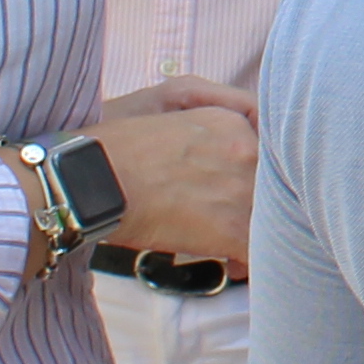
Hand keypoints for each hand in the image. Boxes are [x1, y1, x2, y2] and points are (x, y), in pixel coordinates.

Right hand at [87, 82, 258, 273]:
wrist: (89, 181)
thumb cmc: (118, 142)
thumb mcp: (171, 97)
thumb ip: (221, 107)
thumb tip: (253, 128)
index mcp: (234, 122)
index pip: (271, 152)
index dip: (258, 174)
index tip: (246, 188)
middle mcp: (248, 152)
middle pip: (274, 187)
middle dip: (259, 206)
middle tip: (238, 219)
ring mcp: (243, 191)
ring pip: (273, 220)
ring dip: (254, 234)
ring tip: (231, 246)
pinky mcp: (230, 229)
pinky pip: (260, 253)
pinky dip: (249, 263)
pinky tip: (230, 266)